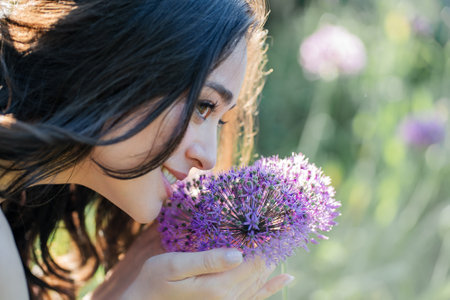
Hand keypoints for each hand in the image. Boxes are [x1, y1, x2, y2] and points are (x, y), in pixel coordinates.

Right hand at [89, 222, 293, 299]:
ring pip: (261, 281)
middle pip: (262, 270)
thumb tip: (240, 253)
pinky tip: (286, 278)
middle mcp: (231, 299)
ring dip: (274, 261)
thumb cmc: (155, 280)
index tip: (282, 220)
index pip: (256, 260)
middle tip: (288, 225)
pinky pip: (256, 297)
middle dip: (273, 247)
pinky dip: (272, 287)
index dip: (270, 240)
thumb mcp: (175, 265)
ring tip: (287, 240)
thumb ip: (207, 261)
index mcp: (220, 286)